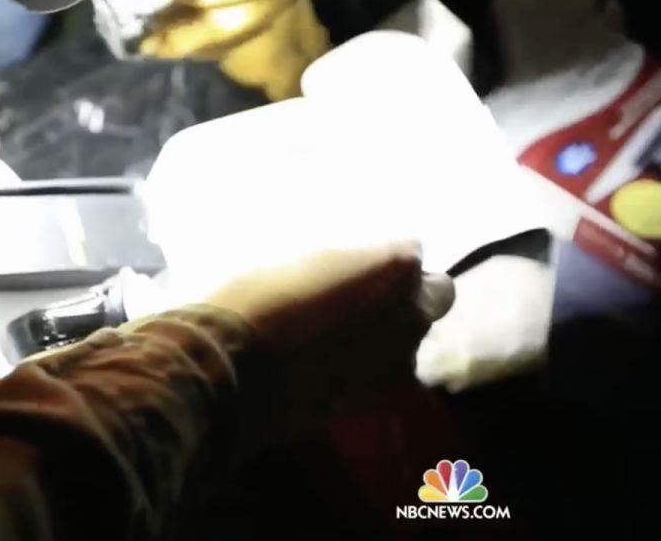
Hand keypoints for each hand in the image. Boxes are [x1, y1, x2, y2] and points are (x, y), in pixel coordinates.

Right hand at [205, 241, 454, 414]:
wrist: (233, 368)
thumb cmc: (262, 298)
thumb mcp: (310, 260)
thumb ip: (357, 263)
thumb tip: (384, 261)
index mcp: (397, 273)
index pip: (417, 260)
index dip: (392, 266)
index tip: (365, 271)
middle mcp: (411, 319)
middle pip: (427, 304)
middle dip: (401, 301)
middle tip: (357, 301)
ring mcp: (397, 365)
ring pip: (408, 343)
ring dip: (387, 336)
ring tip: (341, 338)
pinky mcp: (375, 401)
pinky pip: (384, 376)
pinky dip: (368, 368)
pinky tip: (331, 366)